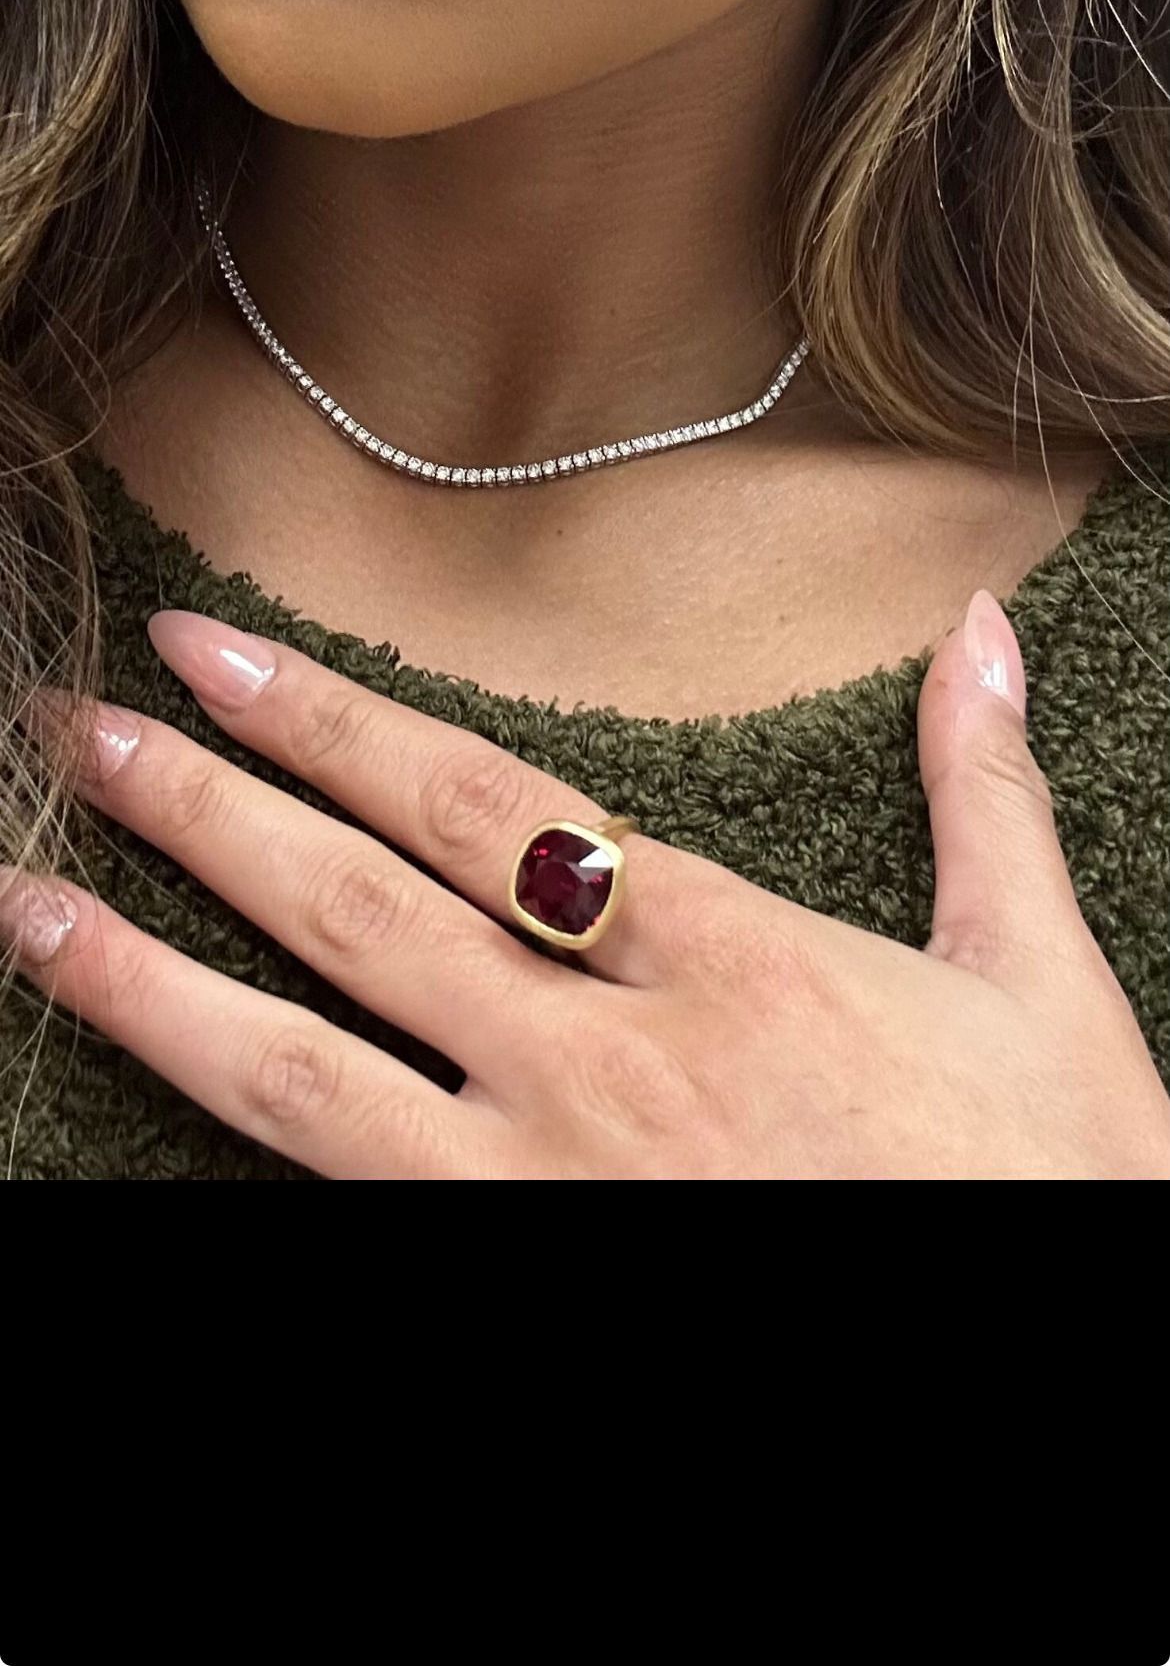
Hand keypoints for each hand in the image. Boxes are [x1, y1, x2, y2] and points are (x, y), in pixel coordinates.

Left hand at [4, 590, 1168, 1177]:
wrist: (1082, 1368)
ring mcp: (551, 1193)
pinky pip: (355, 1216)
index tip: (217, 660)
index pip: (477, 807)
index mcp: (721, 957)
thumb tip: (980, 629)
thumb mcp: (1040, 983)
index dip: (331, 723)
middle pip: (362, 912)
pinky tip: (153, 1112)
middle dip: (209, 812)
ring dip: (156, 982)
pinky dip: (242, 1161)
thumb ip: (984, 796)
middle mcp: (608, 1065)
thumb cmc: (1058, 1190)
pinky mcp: (526, 1285)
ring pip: (311, 1074)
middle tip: (84, 728)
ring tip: (35, 907)